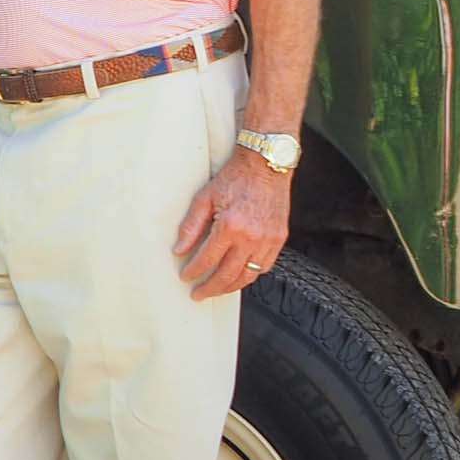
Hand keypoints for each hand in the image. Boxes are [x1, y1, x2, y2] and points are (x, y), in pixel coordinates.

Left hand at [176, 145, 291, 298]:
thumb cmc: (235, 177)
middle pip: (228, 274)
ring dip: (230, 286)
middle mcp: (251, 237)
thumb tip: (180, 249)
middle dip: (211, 288)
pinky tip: (240, 276)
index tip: (186, 277)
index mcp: (230, 226)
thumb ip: (191, 226)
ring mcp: (268, 240)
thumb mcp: (205, 197)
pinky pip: (264, 266)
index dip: (194, 271)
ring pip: (248, 275)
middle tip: (198, 294)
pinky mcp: (279, 239)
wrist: (265, 165)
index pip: (207, 259)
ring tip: (217, 290)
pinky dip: (250, 275)